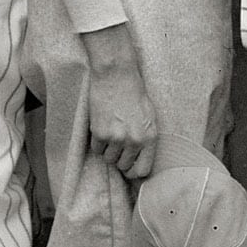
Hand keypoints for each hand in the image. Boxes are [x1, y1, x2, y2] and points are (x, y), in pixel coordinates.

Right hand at [83, 48, 158, 180]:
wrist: (116, 76)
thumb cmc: (134, 94)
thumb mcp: (149, 117)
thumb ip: (146, 139)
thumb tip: (139, 159)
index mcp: (150, 138)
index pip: (143, 170)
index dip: (134, 171)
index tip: (129, 166)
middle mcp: (134, 141)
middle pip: (123, 166)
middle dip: (120, 157)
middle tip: (118, 142)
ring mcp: (116, 138)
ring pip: (108, 159)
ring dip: (108, 150)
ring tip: (110, 132)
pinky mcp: (100, 133)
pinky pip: (96, 149)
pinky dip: (97, 142)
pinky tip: (102, 126)